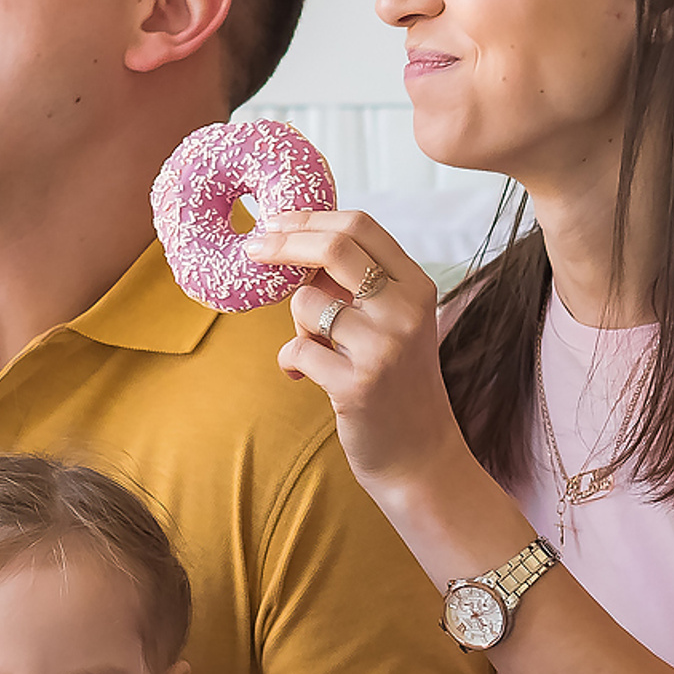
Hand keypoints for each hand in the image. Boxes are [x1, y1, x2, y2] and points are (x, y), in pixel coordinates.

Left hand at [244, 210, 472, 505]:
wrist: (420, 456)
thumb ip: (358, 286)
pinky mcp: (356, 385)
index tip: (277, 222)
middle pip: (334, 246)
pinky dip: (290, 360)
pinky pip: (296, 349)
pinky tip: (302, 376)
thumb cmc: (397, 382)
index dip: (310, 218)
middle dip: (283, 242)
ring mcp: (383, 347)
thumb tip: (295, 244)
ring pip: (306, 303)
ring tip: (314, 347)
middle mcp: (405, 311)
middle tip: (252, 249)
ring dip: (295, 322)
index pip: (361, 226)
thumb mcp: (394, 323)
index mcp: (417, 286)